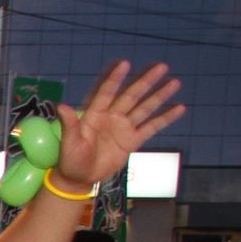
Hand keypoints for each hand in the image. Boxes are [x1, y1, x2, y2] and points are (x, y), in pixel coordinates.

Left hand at [55, 62, 184, 187]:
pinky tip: (179, 108)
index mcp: (94, 114)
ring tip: (174, 83)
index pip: (106, 92)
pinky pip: (152, 127)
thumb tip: (61, 105)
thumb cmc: (70, 159)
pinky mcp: (133, 140)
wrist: (80, 178)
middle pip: (131, 95)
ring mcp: (124, 127)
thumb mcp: (69, 142)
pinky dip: (165, 118)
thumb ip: (69, 124)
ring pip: (144, 108)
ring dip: (159, 96)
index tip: (124, 63)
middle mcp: (111, 116)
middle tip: (162, 66)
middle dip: (145, 81)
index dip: (115, 78)